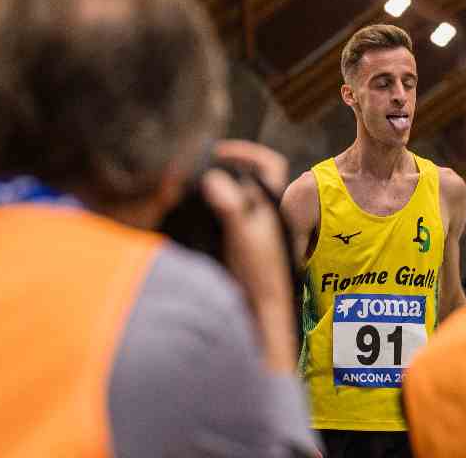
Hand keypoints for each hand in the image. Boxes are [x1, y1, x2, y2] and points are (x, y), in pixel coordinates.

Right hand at [201, 140, 295, 372]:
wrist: (263, 314)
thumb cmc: (259, 276)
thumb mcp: (242, 236)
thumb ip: (229, 205)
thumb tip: (214, 178)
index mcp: (272, 206)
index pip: (269, 165)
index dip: (248, 152)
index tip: (221, 152)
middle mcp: (266, 216)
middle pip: (249, 182)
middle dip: (225, 173)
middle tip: (199, 172)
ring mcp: (255, 233)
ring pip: (238, 202)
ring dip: (218, 195)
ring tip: (193, 194)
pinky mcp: (244, 249)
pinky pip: (229, 222)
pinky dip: (213, 216)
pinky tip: (195, 221)